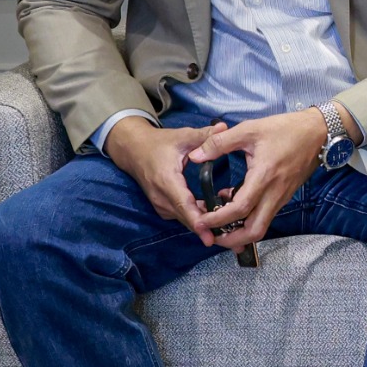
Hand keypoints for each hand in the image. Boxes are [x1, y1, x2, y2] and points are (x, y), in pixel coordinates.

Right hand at [104, 117, 230, 245]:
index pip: (183, 205)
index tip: (210, 234)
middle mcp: (161, 197)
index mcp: (166, 180)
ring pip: (185, 219)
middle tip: (234, 239)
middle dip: (208, 229)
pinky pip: (182, 217)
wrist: (133, 150)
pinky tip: (217, 219)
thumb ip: (206, 135)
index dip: (197, 220)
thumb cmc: (159, 143)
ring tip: (230, 232)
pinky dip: (197, 220)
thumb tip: (225, 127)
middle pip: (187, 218)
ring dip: (204, 225)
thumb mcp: (183, 136)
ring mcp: (160, 204)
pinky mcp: (163, 207)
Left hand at [186, 108, 346, 253]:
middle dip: (231, 239)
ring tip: (219, 223)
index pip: (240, 209)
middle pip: (254, 231)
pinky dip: (248, 219)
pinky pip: (265, 216)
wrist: (319, 132)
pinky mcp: (284, 196)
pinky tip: (234, 204)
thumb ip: (219, 143)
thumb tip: (195, 155)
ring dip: (240, 232)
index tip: (201, 220)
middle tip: (211, 234)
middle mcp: (274, 193)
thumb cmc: (286, 129)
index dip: (218, 219)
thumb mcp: (249, 129)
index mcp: (264, 177)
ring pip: (261, 226)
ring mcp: (281, 197)